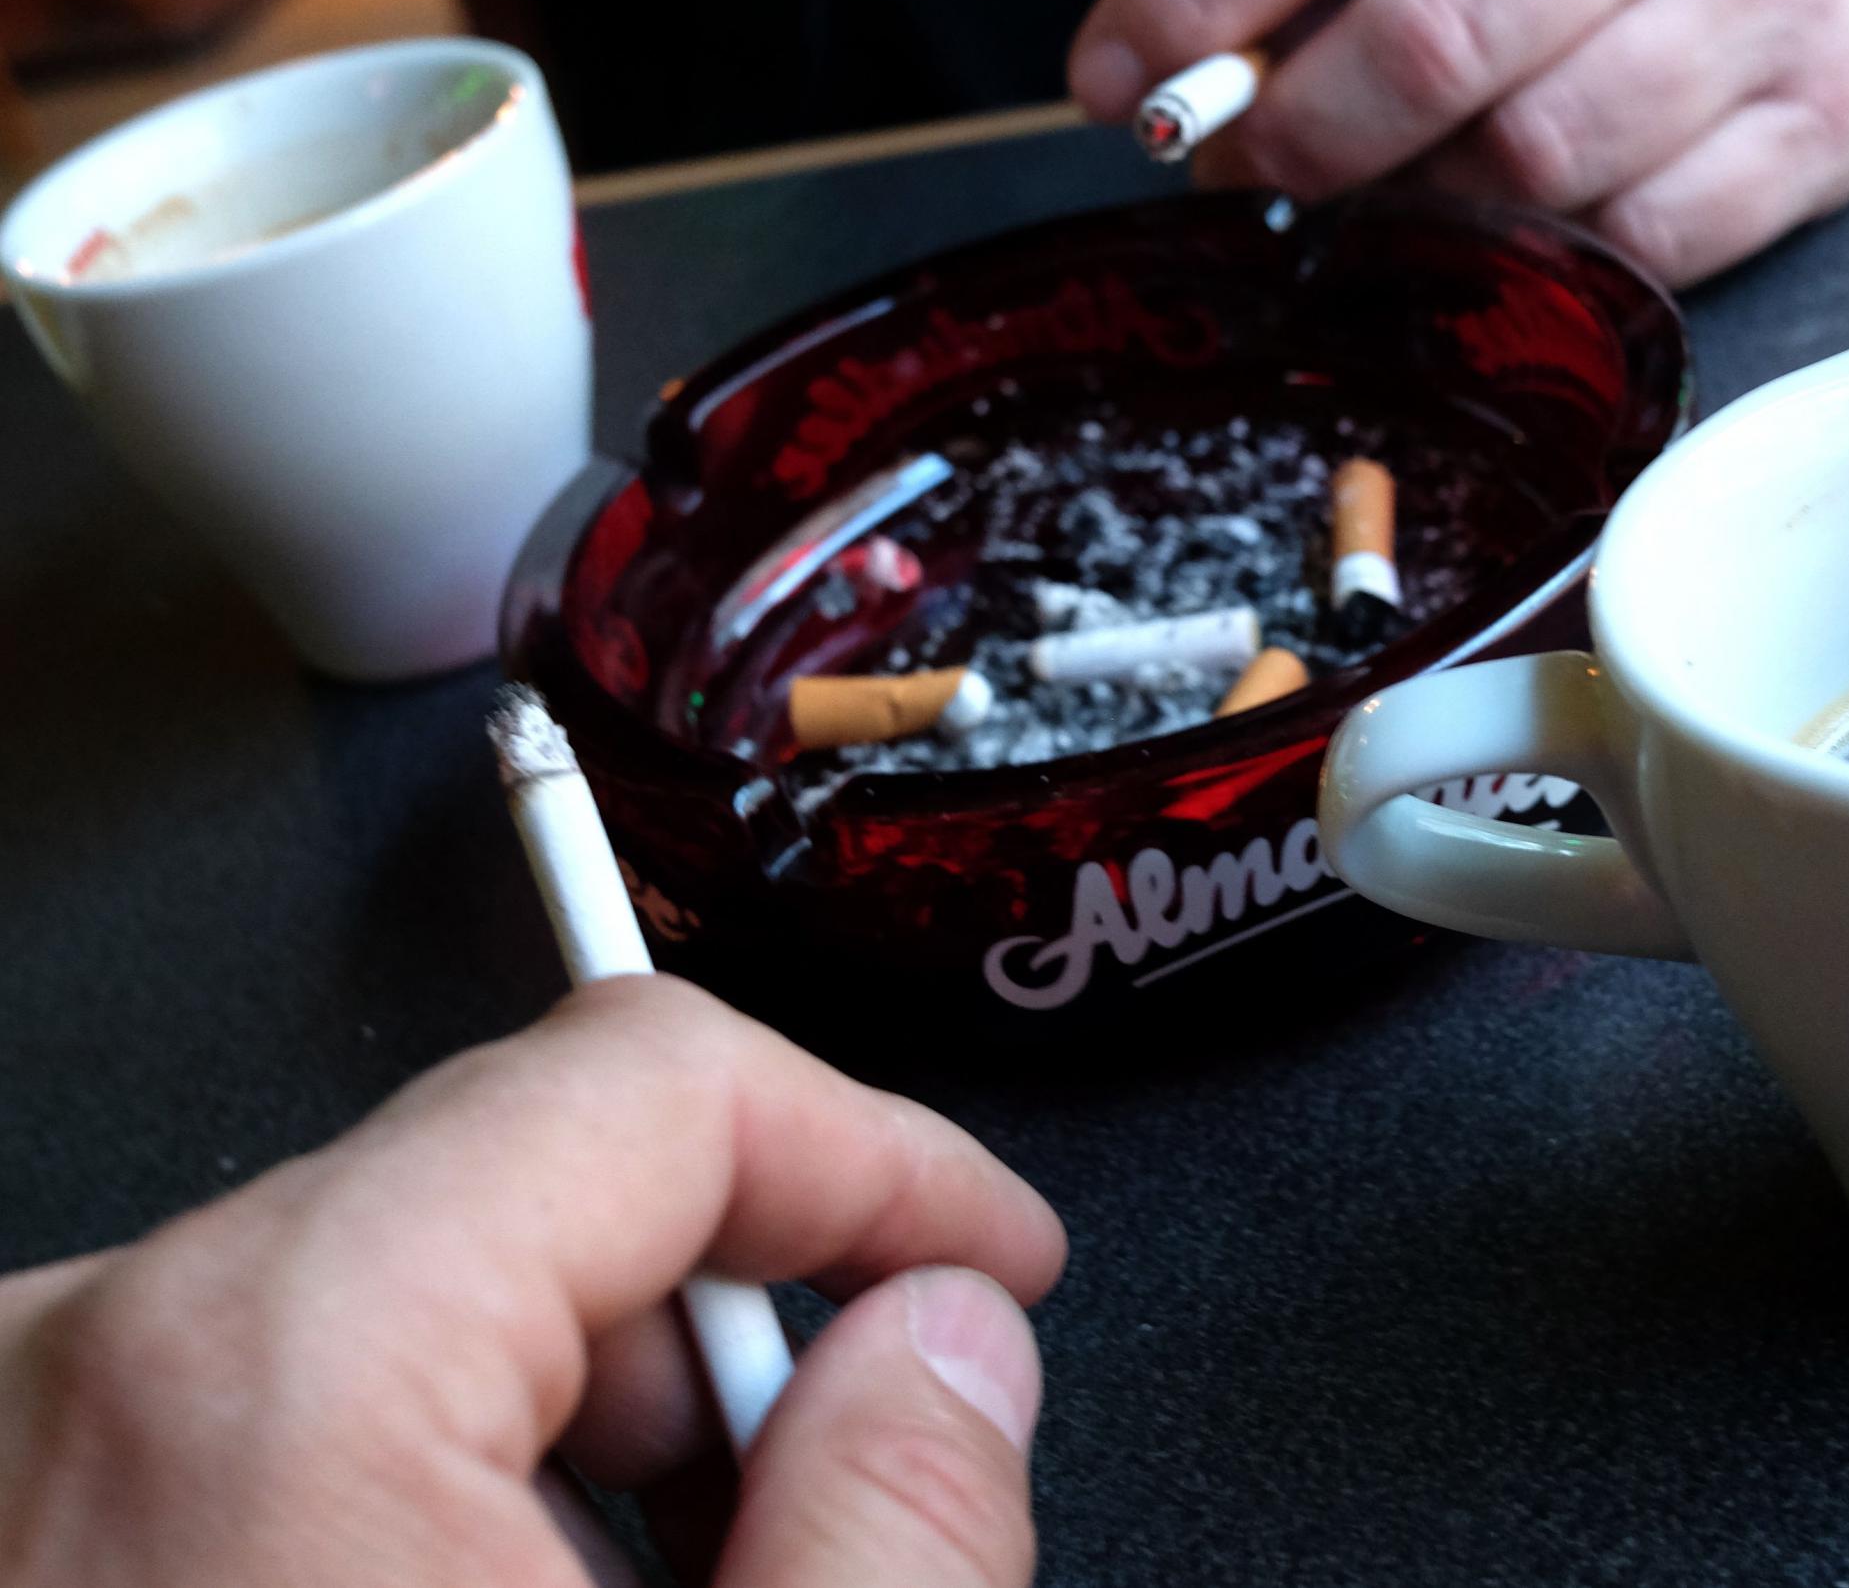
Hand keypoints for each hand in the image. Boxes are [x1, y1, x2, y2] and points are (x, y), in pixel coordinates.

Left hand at [0, 976, 1066, 1586]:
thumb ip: (892, 1533)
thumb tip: (946, 1350)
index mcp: (270, 1378)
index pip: (652, 1084)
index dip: (878, 1157)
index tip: (981, 1256)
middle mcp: (83, 1369)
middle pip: (519, 1198)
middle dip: (725, 1337)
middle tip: (833, 1506)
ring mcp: (19, 1445)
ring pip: (395, 1316)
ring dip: (574, 1439)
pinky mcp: (11, 1522)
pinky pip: (261, 1420)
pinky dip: (413, 1500)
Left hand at [1070, 0, 1848, 285]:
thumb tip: (1203, 76)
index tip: (1114, 79)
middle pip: (1430, 45)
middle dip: (1300, 131)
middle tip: (1248, 158)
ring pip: (1535, 161)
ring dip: (1428, 200)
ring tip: (1402, 177)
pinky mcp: (1835, 116)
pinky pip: (1646, 239)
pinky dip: (1560, 250)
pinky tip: (1532, 207)